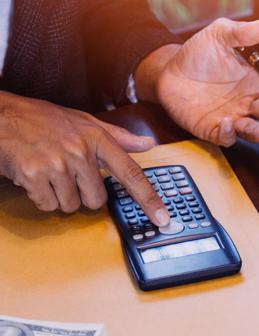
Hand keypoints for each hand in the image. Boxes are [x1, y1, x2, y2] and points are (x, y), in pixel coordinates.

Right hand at [0, 92, 169, 224]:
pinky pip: (48, 205)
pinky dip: (40, 197)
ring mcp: (57, 163)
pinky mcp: (34, 174)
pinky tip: (34, 177)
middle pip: (97, 200)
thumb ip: (118, 136)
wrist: (0, 116)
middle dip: (83, 195)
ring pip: (71, 205)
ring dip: (59, 196)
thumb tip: (148, 143)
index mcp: (97, 138)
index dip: (149, 200)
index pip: (131, 174)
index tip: (164, 219)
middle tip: (67, 175)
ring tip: (47, 173)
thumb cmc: (42, 120)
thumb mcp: (83, 121)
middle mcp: (81, 151)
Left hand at [146, 18, 258, 146]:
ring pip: (253, 129)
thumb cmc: (198, 54)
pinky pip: (224, 136)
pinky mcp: (212, 129)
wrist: (168, 71)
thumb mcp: (219, 36)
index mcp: (257, 82)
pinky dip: (228, 133)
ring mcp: (233, 117)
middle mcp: (249, 103)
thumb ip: (239, 33)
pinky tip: (228, 123)